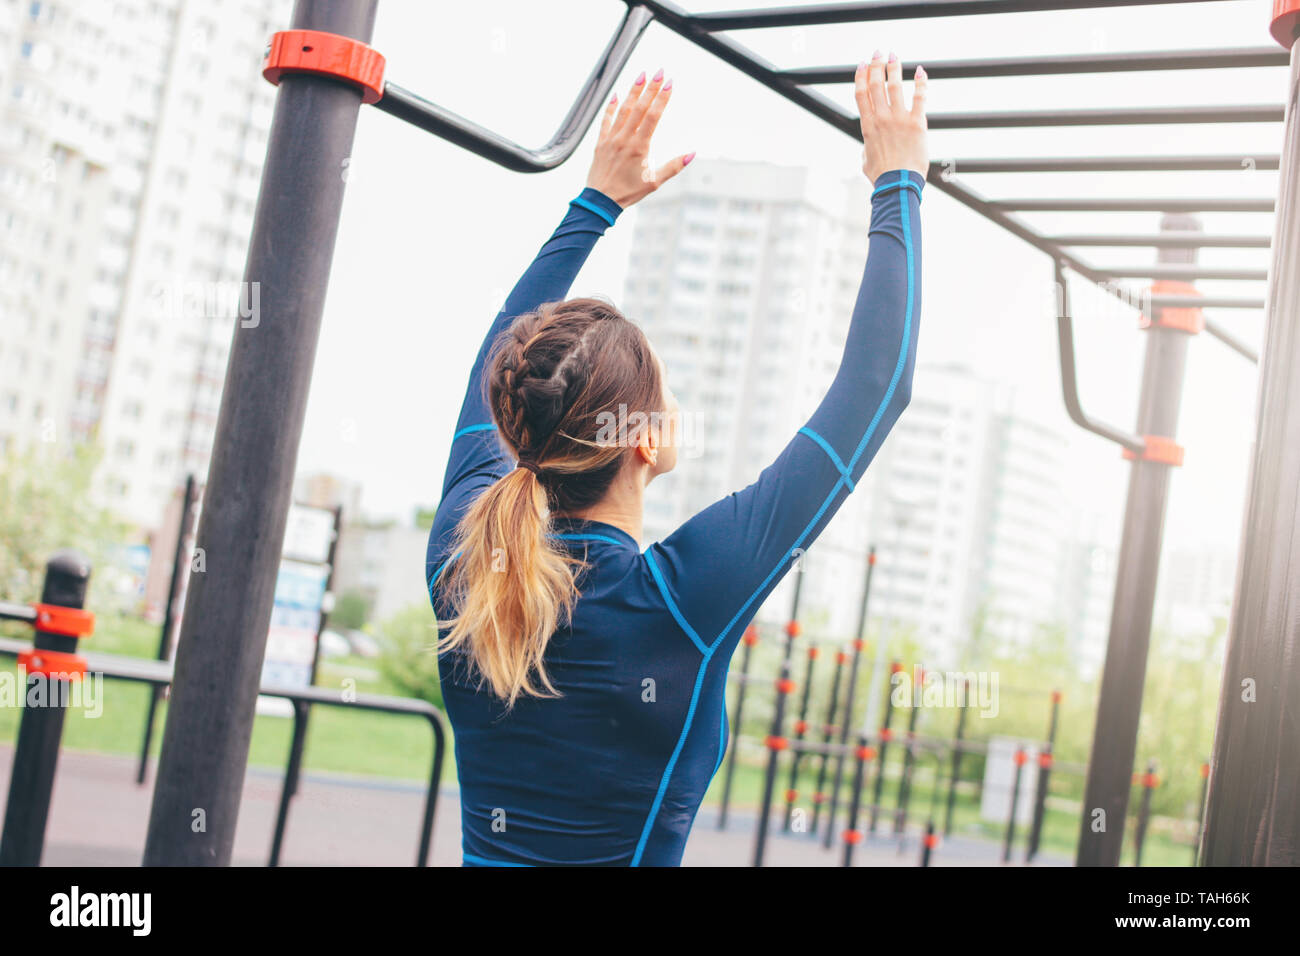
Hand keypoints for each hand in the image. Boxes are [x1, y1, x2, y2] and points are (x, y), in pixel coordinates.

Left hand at [586, 68, 692, 207]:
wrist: (600, 201)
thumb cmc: (628, 193)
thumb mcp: (654, 182)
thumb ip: (674, 167)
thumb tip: (692, 154)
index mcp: (639, 147)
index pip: (653, 116)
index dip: (662, 98)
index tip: (670, 83)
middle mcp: (624, 139)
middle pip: (639, 108)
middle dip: (651, 88)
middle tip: (660, 71)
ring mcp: (611, 138)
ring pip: (623, 110)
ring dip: (633, 91)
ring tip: (641, 75)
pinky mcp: (600, 142)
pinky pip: (606, 120)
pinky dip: (611, 106)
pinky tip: (617, 94)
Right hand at [856, 52, 927, 183]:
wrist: (898, 184)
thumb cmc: (881, 177)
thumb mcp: (866, 161)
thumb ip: (867, 147)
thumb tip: (868, 145)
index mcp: (867, 126)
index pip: (861, 94)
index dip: (861, 76)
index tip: (862, 64)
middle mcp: (881, 118)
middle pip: (876, 85)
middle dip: (876, 66)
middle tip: (878, 53)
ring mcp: (899, 119)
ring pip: (895, 86)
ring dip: (894, 68)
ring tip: (894, 56)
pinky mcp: (917, 123)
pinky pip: (919, 97)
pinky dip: (920, 82)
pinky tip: (920, 71)